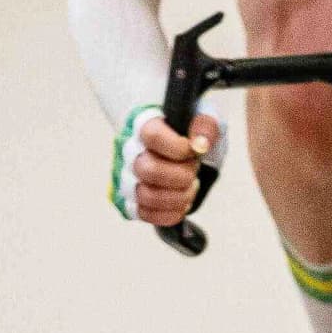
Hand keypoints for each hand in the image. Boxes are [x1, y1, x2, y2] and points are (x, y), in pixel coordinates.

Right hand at [118, 105, 219, 225]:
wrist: (179, 146)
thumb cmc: (188, 131)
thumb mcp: (204, 117)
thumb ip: (205, 125)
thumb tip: (201, 144)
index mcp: (142, 125)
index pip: (152, 136)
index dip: (179, 147)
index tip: (194, 150)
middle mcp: (129, 152)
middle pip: (149, 170)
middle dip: (182, 175)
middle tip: (193, 169)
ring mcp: (126, 178)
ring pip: (146, 196)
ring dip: (179, 196)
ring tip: (191, 187)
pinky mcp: (130, 201)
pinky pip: (145, 214)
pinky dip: (170, 213)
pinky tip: (183, 202)